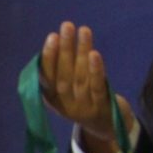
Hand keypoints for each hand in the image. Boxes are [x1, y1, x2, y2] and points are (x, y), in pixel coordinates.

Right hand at [38, 22, 131, 152]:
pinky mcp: (102, 108)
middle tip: (67, 26)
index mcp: (52, 99)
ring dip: (81, 52)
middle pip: (63, 74)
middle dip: (65, 48)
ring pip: (80, 77)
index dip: (49, 56)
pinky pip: (97, 87)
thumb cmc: (83, 99)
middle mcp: (65, 105)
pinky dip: (95, 71)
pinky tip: (94, 53)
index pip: (47, 76)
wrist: (106, 126)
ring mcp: (83, 108)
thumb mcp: (67, 90)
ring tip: (83, 30)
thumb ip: (61, 71)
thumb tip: (59, 40)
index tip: (52, 36)